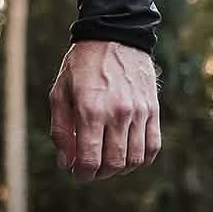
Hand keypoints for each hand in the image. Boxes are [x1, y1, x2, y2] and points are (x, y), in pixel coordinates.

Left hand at [48, 41, 160, 180]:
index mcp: (90, 110)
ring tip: (108, 162)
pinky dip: (141, 158)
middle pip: (114, 164)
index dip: (83, 174)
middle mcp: (118, 113)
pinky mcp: (153, 109)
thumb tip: (66, 163)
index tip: (78, 173)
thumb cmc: (80, 66)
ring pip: (135, 159)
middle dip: (99, 174)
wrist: (113, 36)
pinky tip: (128, 155)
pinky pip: (153, 146)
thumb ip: (60, 130)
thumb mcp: (59, 93)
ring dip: (120, 168)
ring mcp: (139, 112)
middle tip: (91, 169)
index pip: (90, 160)